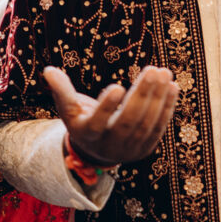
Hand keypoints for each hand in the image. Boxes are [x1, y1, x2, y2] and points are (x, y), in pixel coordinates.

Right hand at [44, 65, 177, 164]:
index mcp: (87, 135)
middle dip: (141, 95)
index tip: (117, 85)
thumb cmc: (81, 121)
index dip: (107, 107)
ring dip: (158, 97)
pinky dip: (166, 107)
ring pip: (146, 124)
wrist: (96, 152)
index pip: (97, 123)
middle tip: (153, 70)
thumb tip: (48, 70)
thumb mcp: (69, 108)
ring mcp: (128, 150)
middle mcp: (109, 146)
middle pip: (127, 121)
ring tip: (164, 72)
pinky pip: (158, 128)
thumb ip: (62, 89)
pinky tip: (172, 86)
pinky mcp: (145, 150)